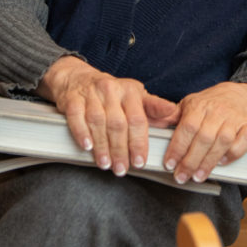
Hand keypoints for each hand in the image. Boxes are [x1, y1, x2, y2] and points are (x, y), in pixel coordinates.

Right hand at [37, 56, 178, 176]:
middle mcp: (112, 90)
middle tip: (122, 169)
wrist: (78, 78)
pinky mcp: (73, 98)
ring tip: (106, 164)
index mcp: (130, 91)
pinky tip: (87, 146)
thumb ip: (152, 108)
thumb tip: (173, 116)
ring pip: (98, 122)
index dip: (139, 142)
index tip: (140, 161)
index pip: (138, 119)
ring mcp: (91, 94)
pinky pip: (77, 116)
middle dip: (120, 150)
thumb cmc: (111, 92)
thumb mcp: (134, 96)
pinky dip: (82, 132)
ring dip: (102, 146)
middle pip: (118, 124)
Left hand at [163, 82, 246, 184]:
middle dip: (191, 161)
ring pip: (223, 142)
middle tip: (181, 176)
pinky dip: (233, 154)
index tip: (169, 164)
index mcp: (199, 105)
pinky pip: (244, 141)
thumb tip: (154, 126)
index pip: (187, 127)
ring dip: (209, 162)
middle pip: (204, 138)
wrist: (240, 95)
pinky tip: (222, 163)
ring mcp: (235, 119)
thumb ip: (173, 116)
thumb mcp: (190, 104)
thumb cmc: (211, 104)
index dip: (177, 147)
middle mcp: (218, 111)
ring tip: (198, 176)